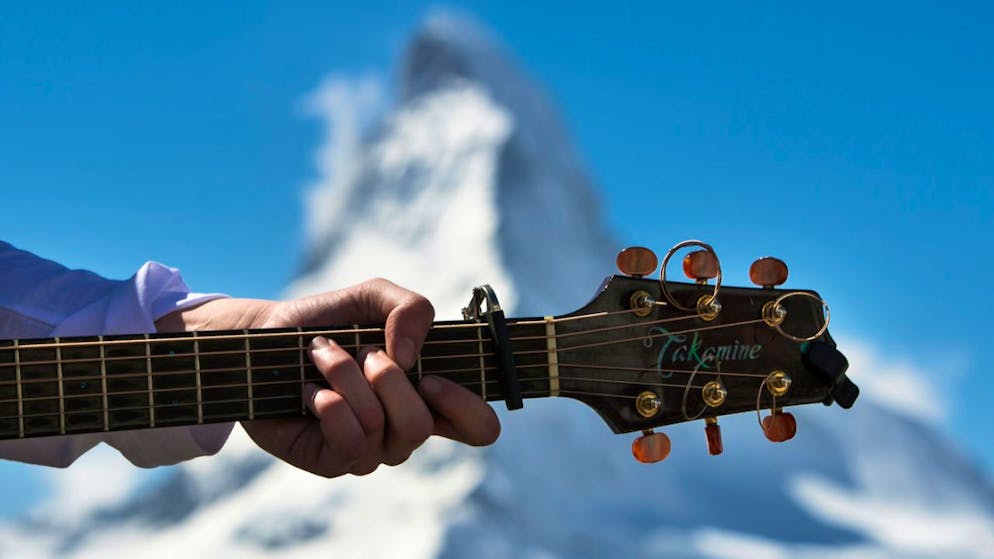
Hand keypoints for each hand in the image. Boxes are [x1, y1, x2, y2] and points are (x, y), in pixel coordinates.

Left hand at [155, 279, 500, 476]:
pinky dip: (329, 405)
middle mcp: (403, 430)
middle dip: (388, 379)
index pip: (479, 428)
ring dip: (347, 378)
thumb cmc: (327, 320)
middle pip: (422, 426)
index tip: (432, 376)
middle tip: (363, 352)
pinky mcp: (330, 461)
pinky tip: (309, 391)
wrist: (265, 335)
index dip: (466, 407)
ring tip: (322, 355)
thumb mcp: (374, 296)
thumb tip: (408, 358)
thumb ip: (411, 308)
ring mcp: (369, 451)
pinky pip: (348, 445)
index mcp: (429, 396)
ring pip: (379, 428)